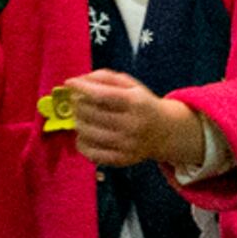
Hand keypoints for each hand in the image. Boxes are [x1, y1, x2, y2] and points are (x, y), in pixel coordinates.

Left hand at [58, 68, 205, 172]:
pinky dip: (81, 142)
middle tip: (78, 100)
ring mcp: (127, 145)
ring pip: (87, 133)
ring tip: (82, 116)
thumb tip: (77, 82)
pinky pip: (90, 153)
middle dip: (78, 104)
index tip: (70, 83)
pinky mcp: (121, 160)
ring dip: (78, 122)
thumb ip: (105, 78)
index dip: (82, 88)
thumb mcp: (131, 85)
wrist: (166, 132)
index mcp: (135, 103)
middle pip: (91, 114)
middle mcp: (132, 124)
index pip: (102, 95)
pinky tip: (85, 134)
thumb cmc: (142, 104)